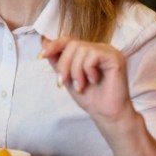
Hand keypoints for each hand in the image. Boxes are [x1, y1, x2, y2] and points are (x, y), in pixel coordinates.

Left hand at [40, 35, 155, 155]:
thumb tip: (43, 42)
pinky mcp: (115, 57)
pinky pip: (93, 55)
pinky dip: (87, 71)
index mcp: (90, 51)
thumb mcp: (68, 77)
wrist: (106, 115)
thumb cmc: (90, 98)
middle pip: (72, 44)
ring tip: (81, 86)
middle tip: (63, 82)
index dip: (53, 46)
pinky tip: (94, 81)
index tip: (40, 56)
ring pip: (81, 49)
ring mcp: (108, 51)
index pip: (69, 40)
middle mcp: (100, 48)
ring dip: (75, 71)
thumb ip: (58, 60)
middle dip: (63, 64)